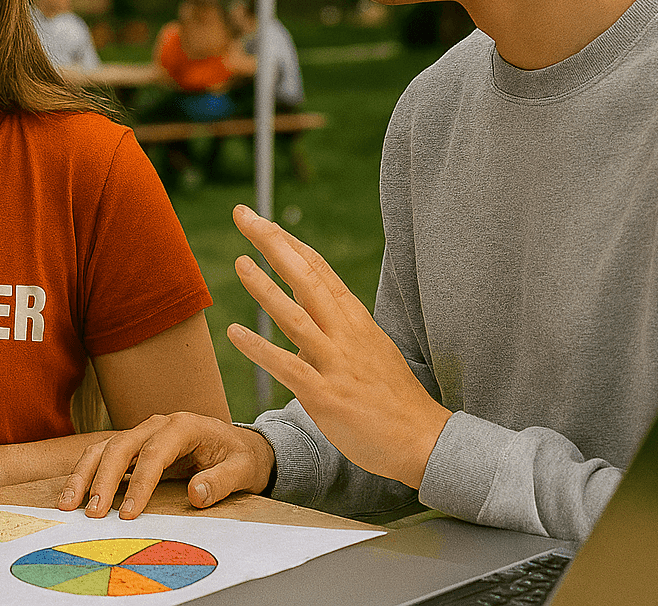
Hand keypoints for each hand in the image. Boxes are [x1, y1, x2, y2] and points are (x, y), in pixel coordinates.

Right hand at [55, 412, 274, 518]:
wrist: (238, 444)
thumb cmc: (239, 456)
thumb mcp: (242, 469)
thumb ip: (221, 481)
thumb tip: (197, 495)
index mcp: (184, 426)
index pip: (154, 453)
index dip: (139, 483)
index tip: (128, 514)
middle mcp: (157, 424)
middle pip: (121, 445)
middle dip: (102, 478)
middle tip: (92, 512)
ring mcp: (143, 433)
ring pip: (104, 447)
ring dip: (84, 474)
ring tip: (68, 503)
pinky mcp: (134, 445)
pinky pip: (104, 455)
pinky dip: (86, 473)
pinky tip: (73, 494)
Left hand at [227, 204, 450, 487]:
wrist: (423, 441)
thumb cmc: (392, 396)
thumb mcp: (367, 348)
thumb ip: (332, 327)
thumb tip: (299, 314)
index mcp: (355, 319)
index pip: (317, 269)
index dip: (287, 242)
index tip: (260, 220)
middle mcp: (345, 333)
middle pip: (306, 277)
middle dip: (273, 244)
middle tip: (244, 216)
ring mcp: (336, 363)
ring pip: (295, 316)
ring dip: (264, 288)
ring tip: (239, 262)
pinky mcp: (325, 395)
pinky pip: (287, 366)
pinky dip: (259, 348)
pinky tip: (234, 332)